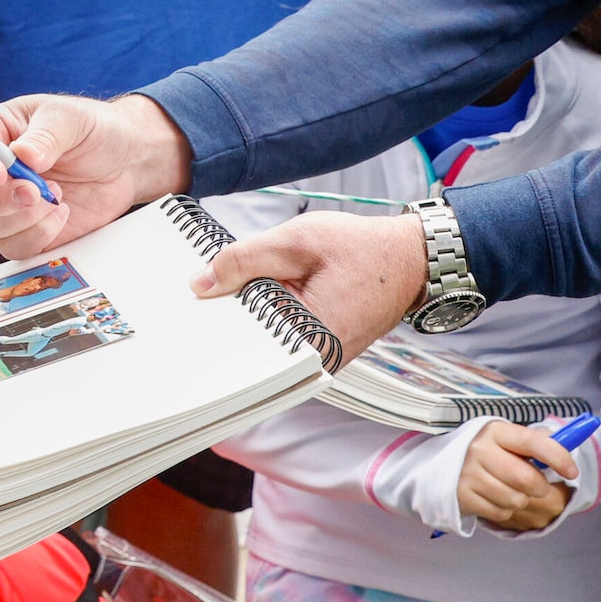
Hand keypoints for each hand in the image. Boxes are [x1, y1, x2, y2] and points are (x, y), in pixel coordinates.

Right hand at [0, 93, 190, 260]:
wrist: (125, 162)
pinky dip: (38, 236)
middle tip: (32, 193)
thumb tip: (22, 155)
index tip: (1, 172)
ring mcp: (4, 206)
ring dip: (20, 219)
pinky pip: (12, 248)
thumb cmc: (93, 131)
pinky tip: (61, 214)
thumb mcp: (72, 119)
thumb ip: (46, 134)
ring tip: (56, 196)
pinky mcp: (24, 232)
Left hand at [191, 210, 428, 361]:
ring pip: (264, 340)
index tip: (191, 299)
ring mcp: (318, 359)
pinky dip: (268, 315)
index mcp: (308, 340)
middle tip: (207, 289)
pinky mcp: (320, 349)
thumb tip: (201, 284)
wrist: (410, 259)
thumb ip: (245, 260)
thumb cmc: (363, 249)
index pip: (240, 338)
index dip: (212, 314)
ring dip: (250, 313)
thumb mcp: (297, 241)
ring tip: (243, 286)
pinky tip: (262, 293)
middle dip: (229, 313)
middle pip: (250, 343)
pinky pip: (281, 337)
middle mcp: (314, 361)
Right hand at [457, 418, 578, 530]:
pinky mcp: (463, 497)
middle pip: (527, 479)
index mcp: (495, 431)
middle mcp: (480, 451)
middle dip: (541, 487)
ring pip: (516, 499)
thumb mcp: (505, 438)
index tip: (572, 471)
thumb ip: (535, 441)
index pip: (532, 442)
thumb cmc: (486, 451)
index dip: (557, 457)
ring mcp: (469, 475)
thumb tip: (567, 443)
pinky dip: (505, 509)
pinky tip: (495, 497)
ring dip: (522, 500)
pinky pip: (500, 512)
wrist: (440, 466)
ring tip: (511, 490)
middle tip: (538, 486)